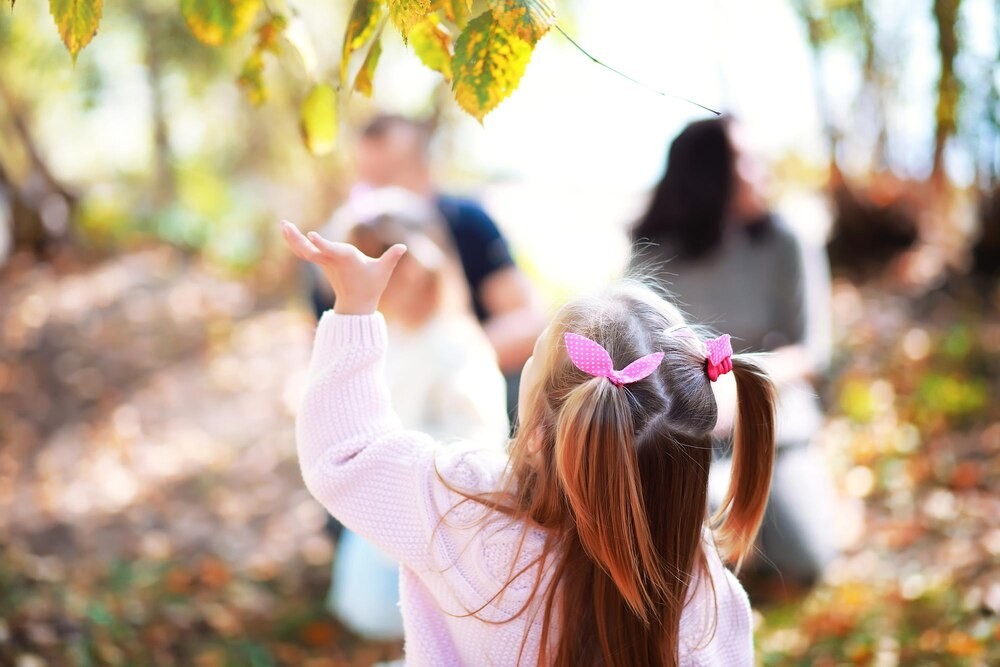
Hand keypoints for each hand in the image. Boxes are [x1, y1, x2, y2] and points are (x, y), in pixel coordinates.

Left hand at [280, 220, 405, 314]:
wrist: (357, 303)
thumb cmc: (371, 285)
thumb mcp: (383, 272)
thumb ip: (391, 257)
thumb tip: (403, 247)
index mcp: (346, 260)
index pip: (333, 251)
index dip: (322, 244)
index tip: (311, 236)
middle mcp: (332, 261)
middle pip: (310, 250)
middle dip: (297, 239)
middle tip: (285, 225)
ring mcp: (325, 262)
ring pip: (304, 250)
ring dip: (292, 238)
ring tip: (283, 224)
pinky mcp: (322, 262)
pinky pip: (305, 251)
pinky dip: (296, 242)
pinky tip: (288, 232)